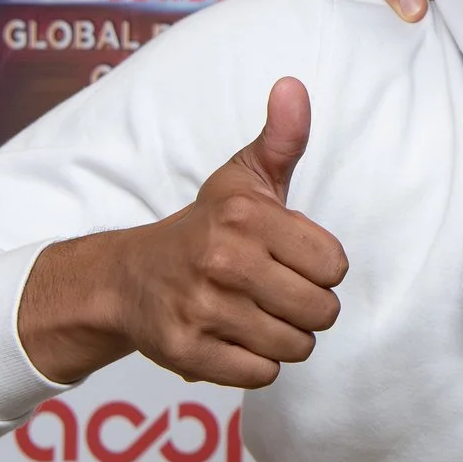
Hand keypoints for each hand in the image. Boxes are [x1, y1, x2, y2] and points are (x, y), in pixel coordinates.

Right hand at [18, 77, 348, 387]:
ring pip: (296, 346)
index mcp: (246, 218)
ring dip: (284, 337)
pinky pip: (262, 374)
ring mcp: (203, 310)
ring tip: (255, 314)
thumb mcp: (243, 179)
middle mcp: (223, 262)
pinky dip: (256, 363)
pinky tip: (234, 338)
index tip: (291, 258)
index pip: (335, 266)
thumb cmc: (204, 228)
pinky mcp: (188, 353)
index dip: (320, 267)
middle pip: (322, 311)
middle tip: (277, 292)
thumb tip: (294, 87)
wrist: (127, 279)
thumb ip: (281, 138)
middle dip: (308, 307)